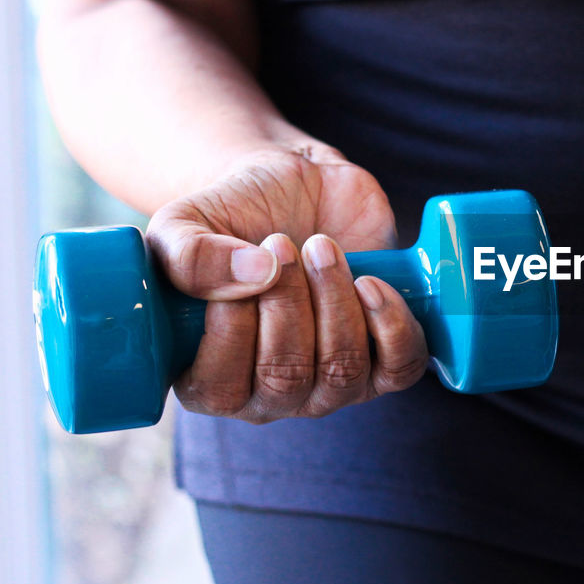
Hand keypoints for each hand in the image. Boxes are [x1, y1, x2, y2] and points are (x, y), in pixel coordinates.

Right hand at [146, 143, 426, 422]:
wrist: (295, 190)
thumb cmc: (230, 219)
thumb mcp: (183, 227)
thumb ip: (190, 258)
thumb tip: (254, 275)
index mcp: (208, 379)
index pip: (220, 391)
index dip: (233, 332)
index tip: (247, 268)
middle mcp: (270, 393)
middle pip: (286, 379)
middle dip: (288, 304)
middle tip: (284, 244)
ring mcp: (330, 383)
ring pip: (341, 371)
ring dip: (334, 302)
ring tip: (321, 247)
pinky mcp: (383, 357)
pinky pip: (400, 367)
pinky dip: (390, 324)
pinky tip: (370, 282)